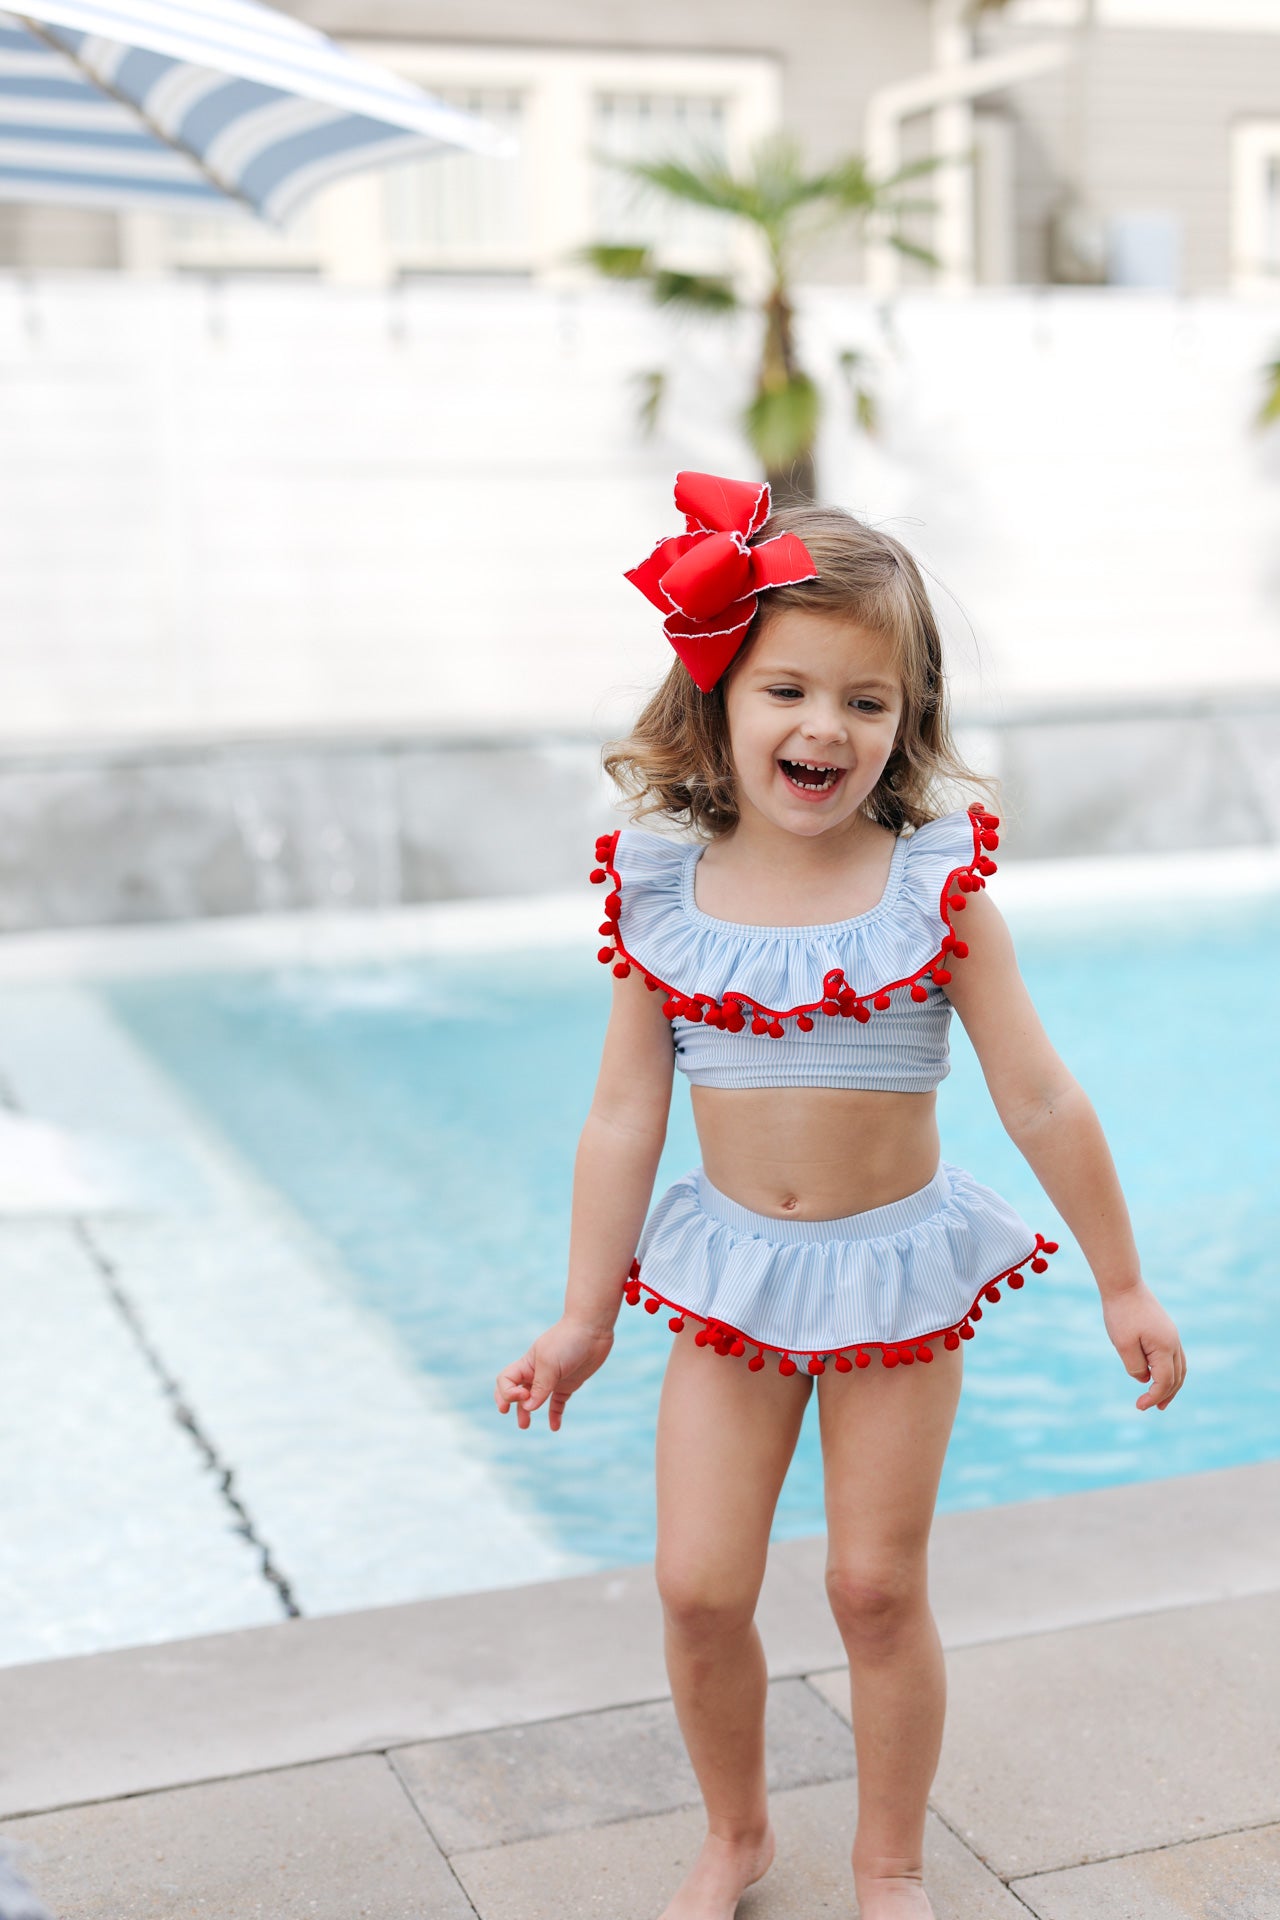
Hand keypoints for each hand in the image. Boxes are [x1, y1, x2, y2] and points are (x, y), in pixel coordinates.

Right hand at [494, 1316, 614, 1431]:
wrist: (593, 1329)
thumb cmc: (568, 1341)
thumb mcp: (550, 1364)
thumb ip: (539, 1387)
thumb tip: (528, 1408)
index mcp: (527, 1364)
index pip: (505, 1381)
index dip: (507, 1393)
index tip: (524, 1396)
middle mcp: (536, 1372)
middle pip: (515, 1391)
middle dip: (511, 1404)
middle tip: (520, 1421)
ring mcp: (553, 1378)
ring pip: (534, 1399)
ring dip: (527, 1412)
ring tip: (525, 1425)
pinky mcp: (568, 1383)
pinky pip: (557, 1402)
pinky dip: (554, 1415)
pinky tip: (554, 1427)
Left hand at [1101, 1281, 1186, 1411]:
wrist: (1124, 1285)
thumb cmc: (1121, 1314)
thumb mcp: (1123, 1344)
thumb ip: (1135, 1366)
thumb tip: (1145, 1379)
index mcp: (1165, 1347)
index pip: (1165, 1381)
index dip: (1153, 1397)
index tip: (1139, 1406)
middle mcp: (1173, 1342)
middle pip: (1177, 1377)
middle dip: (1166, 1395)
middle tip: (1153, 1408)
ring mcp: (1172, 1335)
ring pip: (1180, 1368)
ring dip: (1172, 1385)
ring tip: (1161, 1400)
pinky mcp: (1167, 1330)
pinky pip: (1175, 1357)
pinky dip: (1170, 1371)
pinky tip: (1158, 1376)